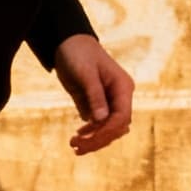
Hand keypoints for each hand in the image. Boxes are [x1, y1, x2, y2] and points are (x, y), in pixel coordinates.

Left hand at [53, 34, 134, 154]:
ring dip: (94, 140)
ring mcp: (109, 103)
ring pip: (109, 130)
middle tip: (76, 147)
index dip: (107, 130)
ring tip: (74, 146)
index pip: (122, 116)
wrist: (67, 43)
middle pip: (117, 128)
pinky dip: (90, 135)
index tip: (88, 138)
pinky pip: (98, 126)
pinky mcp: (97, 106)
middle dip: (99, 139)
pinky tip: (77, 138)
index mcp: (123, 87)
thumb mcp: (86, 74)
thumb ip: (95, 96)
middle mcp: (120, 97)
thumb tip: (101, 120)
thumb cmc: (78, 53)